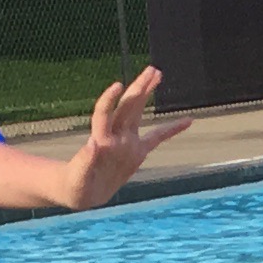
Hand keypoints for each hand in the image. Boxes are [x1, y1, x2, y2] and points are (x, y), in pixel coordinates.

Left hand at [65, 65, 167, 205]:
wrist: (80, 192)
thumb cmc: (74, 185)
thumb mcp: (77, 177)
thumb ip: (85, 161)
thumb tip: (93, 143)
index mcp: (101, 140)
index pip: (104, 114)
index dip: (109, 100)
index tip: (118, 86)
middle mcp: (115, 137)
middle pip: (127, 106)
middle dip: (139, 88)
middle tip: (152, 70)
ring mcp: (127, 142)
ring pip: (138, 112)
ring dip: (147, 93)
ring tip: (158, 75)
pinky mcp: (136, 153)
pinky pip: (157, 138)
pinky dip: (171, 130)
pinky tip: (188, 121)